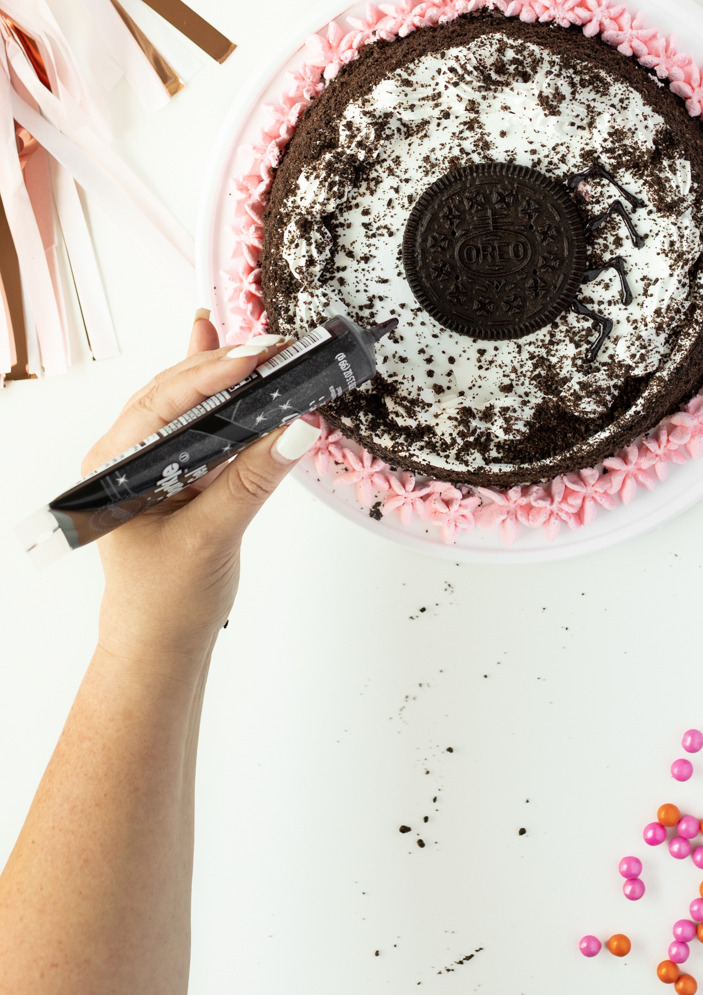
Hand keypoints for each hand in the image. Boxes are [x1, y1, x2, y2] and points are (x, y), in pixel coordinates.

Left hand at [83, 313, 318, 667]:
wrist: (160, 648)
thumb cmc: (166, 603)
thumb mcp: (211, 537)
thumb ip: (251, 480)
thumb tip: (297, 430)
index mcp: (113, 469)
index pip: (162, 404)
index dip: (209, 374)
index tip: (254, 356)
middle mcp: (125, 458)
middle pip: (174, 393)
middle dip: (222, 365)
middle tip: (272, 347)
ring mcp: (150, 465)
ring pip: (188, 404)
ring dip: (225, 375)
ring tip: (264, 348)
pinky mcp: (178, 475)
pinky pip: (199, 423)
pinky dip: (219, 393)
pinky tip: (230, 357)